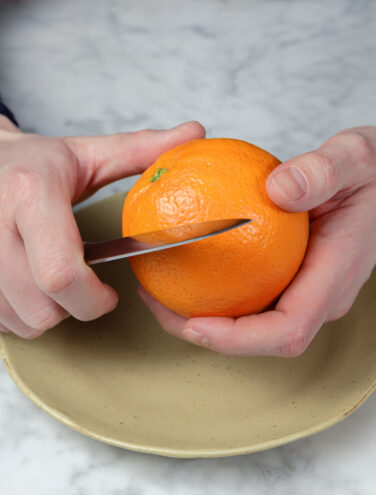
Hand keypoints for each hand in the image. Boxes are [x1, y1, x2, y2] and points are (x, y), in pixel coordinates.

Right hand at [0, 118, 204, 337]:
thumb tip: (195, 132)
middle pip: (42, 307)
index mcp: (31, 194)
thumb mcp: (89, 153)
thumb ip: (142, 149)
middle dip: (76, 308)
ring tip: (57, 282)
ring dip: (49, 312)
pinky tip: (31, 286)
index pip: (61, 273)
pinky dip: (22, 314)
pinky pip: (0, 321)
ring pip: (21, 320)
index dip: (93, 297)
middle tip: (86, 287)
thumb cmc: (35, 163)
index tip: (109, 295)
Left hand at [138, 122, 375, 356]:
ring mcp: (309, 292)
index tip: (194, 323)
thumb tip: (276, 189)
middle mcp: (321, 296)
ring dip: (206, 320)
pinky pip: (255, 300)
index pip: (287, 329)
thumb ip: (322, 171)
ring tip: (160, 291)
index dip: (238, 339)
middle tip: (157, 303)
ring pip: (255, 325)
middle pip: (262, 339)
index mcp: (335, 275)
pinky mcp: (297, 281)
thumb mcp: (356, 156)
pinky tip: (189, 269)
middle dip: (207, 334)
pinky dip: (218, 295)